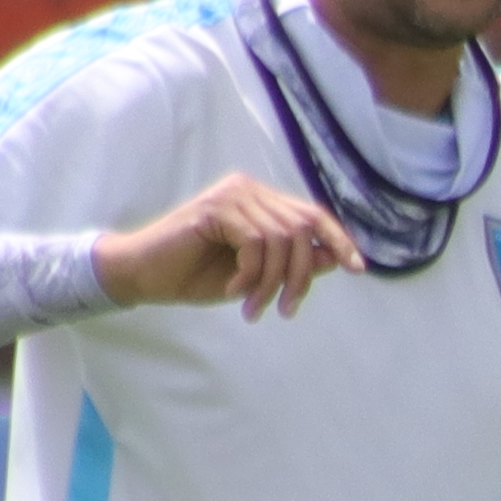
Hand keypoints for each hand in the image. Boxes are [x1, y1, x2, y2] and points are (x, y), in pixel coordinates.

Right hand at [96, 172, 357, 319]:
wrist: (143, 275)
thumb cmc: (195, 275)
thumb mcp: (255, 275)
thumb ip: (291, 262)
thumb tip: (334, 257)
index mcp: (261, 203)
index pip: (312, 216)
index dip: (338, 240)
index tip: (357, 269)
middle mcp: (250, 190)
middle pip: (304, 229)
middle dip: (300, 276)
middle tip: (284, 309)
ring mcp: (233, 195)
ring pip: (281, 239)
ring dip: (272, 282)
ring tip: (254, 307)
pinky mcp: (216, 207)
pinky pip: (256, 242)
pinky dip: (251, 273)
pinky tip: (235, 290)